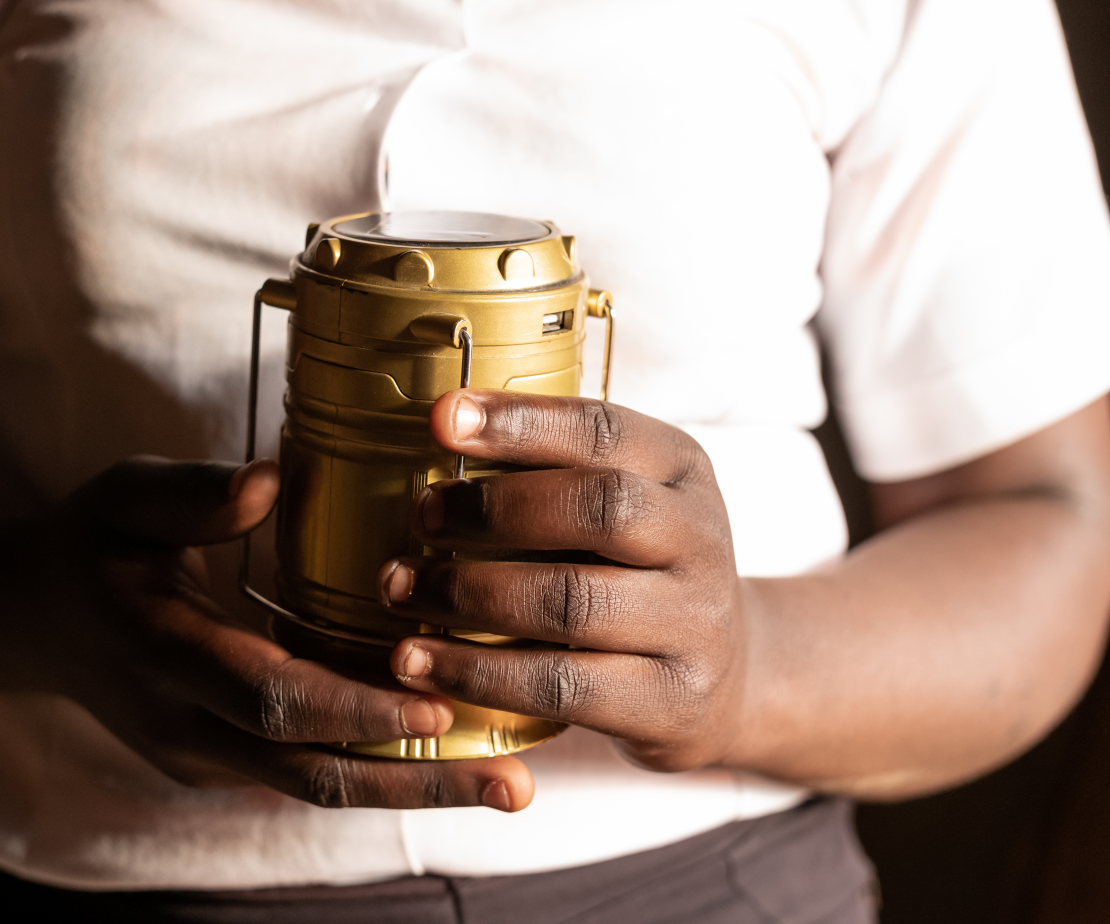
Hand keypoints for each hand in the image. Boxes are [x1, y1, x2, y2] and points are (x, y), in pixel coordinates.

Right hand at [10, 458, 535, 810]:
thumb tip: (268, 479)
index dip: (353, 705)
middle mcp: (183, 724)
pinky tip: (449, 755)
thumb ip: (190, 493)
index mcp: (163, 652)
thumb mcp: (122, 496)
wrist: (33, 618)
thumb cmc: (90, 545)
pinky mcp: (218, 759)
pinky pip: (305, 772)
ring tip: (503, 788)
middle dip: (414, 778)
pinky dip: (377, 769)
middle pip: (310, 770)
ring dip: (410, 791)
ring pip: (316, 786)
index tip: (435, 705)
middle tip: (510, 785)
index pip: (269, 696)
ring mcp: (200, 754)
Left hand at [377, 391, 748, 771]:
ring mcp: (693, 626)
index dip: (521, 422)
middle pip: (598, 509)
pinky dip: (477, 673)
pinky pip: (560, 686)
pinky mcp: (668, 703)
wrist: (725, 679)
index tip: (441, 417)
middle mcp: (699, 539)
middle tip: (419, 516)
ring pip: (571, 602)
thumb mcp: (620, 504)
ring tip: (397, 589)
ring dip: (468, 594)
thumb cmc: (634, 571)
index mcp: (681, 469)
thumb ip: (550, 470)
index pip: (604, 430)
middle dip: (493, 510)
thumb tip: (434, 429)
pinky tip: (419, 661)